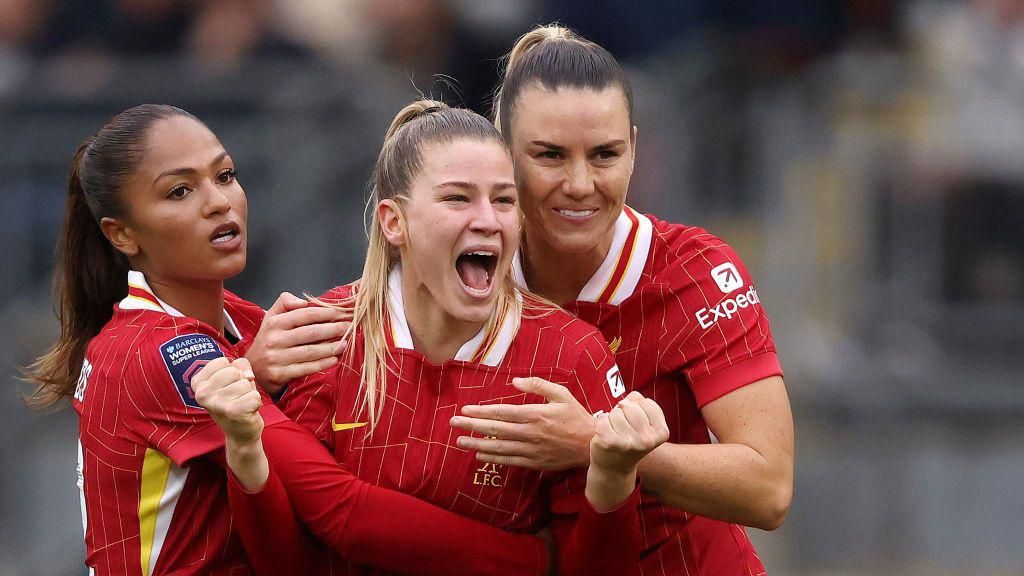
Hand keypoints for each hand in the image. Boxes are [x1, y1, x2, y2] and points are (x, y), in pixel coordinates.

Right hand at [192, 357, 264, 445]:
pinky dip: (256, 402)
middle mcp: (202, 393)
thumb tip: (248, 375)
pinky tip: (247, 411)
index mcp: (198, 383)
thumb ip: (240, 366)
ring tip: (241, 404)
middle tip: (236, 397)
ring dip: (248, 393)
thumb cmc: (237, 400)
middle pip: (234, 371)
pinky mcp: (231, 412)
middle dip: (241, 382)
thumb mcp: (235, 378)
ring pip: (245, 383)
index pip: (222, 361)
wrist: (240, 433)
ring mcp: (216, 403)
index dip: (233, 371)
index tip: (228, 385)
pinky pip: (254, 396)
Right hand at [246, 292, 348, 394]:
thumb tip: (304, 302)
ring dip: (331, 347)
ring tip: (345, 343)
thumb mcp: (271, 317)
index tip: (341, 312)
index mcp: (274, 323)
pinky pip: (306, 368)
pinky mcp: (280, 374)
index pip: (305, 315)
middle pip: (311, 333)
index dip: (325, 313)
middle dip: (333, 329)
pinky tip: (334, 359)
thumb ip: (284, 303)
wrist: (251, 368)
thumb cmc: (268, 340)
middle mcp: (275, 339)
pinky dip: (322, 364)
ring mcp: (277, 358)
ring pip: (310, 352)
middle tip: (349, 327)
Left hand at [451, 377, 594, 470]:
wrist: (591, 445)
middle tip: (453, 423)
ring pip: (498, 447)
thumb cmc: (576, 416)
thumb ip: (537, 385)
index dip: (481, 412)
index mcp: (535, 414)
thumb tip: (515, 380)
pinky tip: (479, 454)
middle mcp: (530, 432)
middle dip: (472, 426)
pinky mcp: (534, 462)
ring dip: (476, 443)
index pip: (501, 412)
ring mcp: (531, 449)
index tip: (465, 410)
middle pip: (495, 429)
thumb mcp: (561, 394)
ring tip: (459, 441)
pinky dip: (493, 458)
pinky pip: (509, 460)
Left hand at [590, 391, 669, 474]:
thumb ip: (639, 404)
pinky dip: (601, 424)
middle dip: (624, 413)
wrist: (615, 469)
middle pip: (630, 406)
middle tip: (624, 429)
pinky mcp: (610, 442)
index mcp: (661, 432)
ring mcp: (628, 442)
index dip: (638, 409)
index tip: (637, 425)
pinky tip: (606, 436)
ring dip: (612, 419)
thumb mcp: (644, 423)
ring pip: (616, 412)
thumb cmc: (630, 440)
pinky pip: (602, 418)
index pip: (646, 402)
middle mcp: (647, 439)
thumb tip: (624, 402)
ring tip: (616, 434)